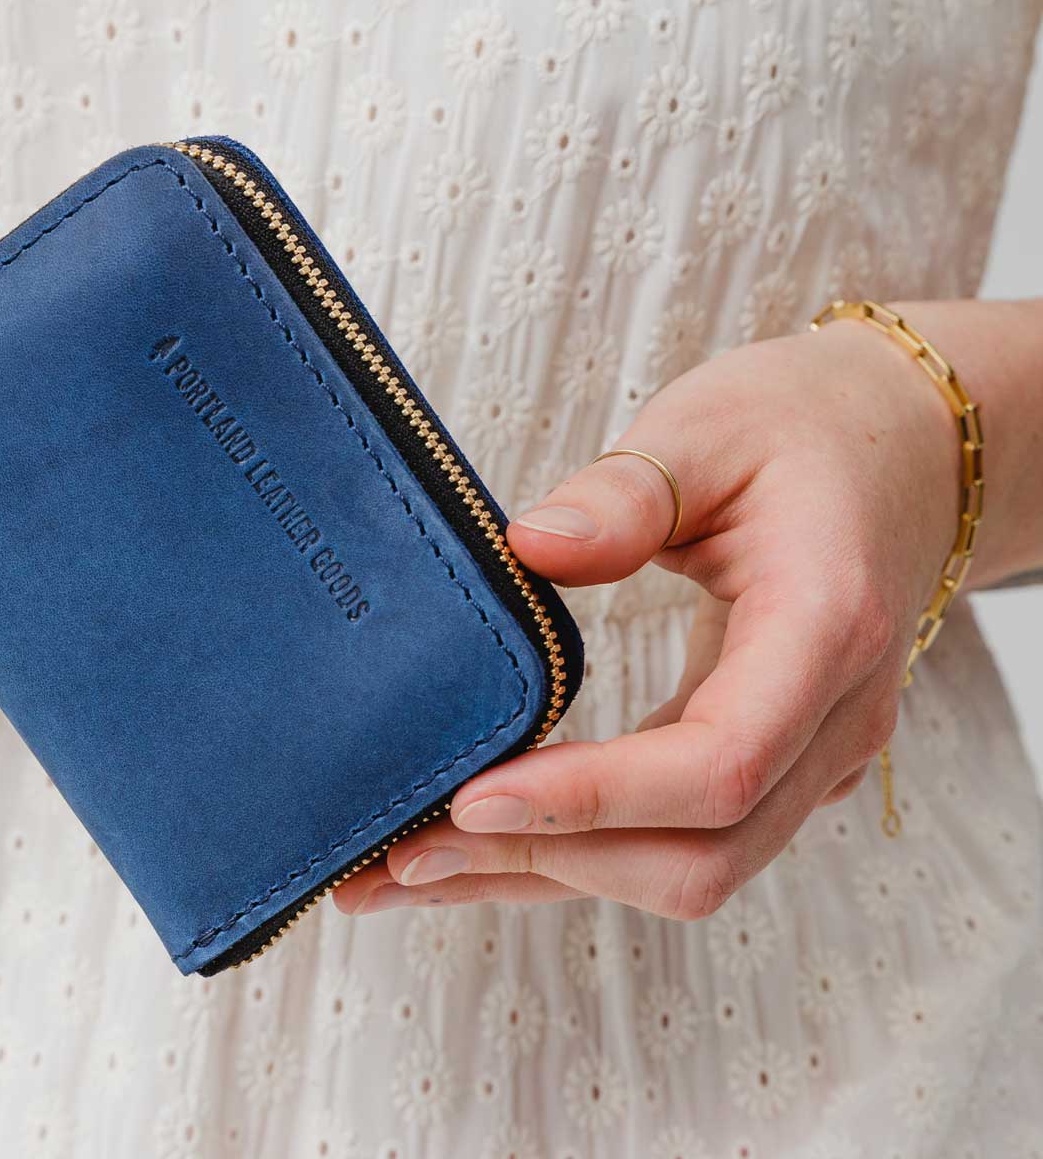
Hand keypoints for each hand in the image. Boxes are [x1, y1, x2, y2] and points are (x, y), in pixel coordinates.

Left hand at [332, 316, 960, 920]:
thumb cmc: (803, 427)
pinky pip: (678, 836)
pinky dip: (581, 850)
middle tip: (407, 852)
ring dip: (549, 876)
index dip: (594, 797)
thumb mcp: (710, 427)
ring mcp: (810, 755)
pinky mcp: (771, 762)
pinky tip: (490, 846)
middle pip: (700, 853)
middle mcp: (832, 719)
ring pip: (686, 868)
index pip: (719, 762)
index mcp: (826, 630)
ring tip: (412, 870)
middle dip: (549, 862)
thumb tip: (529, 546)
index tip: (473, 797)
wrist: (898, 448)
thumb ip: (627, 491)